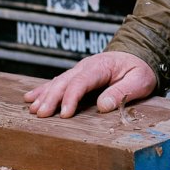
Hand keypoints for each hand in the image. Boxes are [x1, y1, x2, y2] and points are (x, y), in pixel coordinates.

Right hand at [22, 51, 158, 117]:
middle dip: (51, 98)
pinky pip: (56, 82)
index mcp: (100, 66)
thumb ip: (123, 91)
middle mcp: (86, 66)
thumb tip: (103, 105)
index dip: (71, 97)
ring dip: (44, 95)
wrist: (138, 54)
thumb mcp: (140, 80)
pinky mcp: (76, 76)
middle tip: (41, 114)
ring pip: (57, 82)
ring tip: (33, 110)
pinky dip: (43, 90)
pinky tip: (30, 98)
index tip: (65, 114)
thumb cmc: (139, 69)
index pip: (81, 81)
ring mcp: (79, 70)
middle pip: (64, 82)